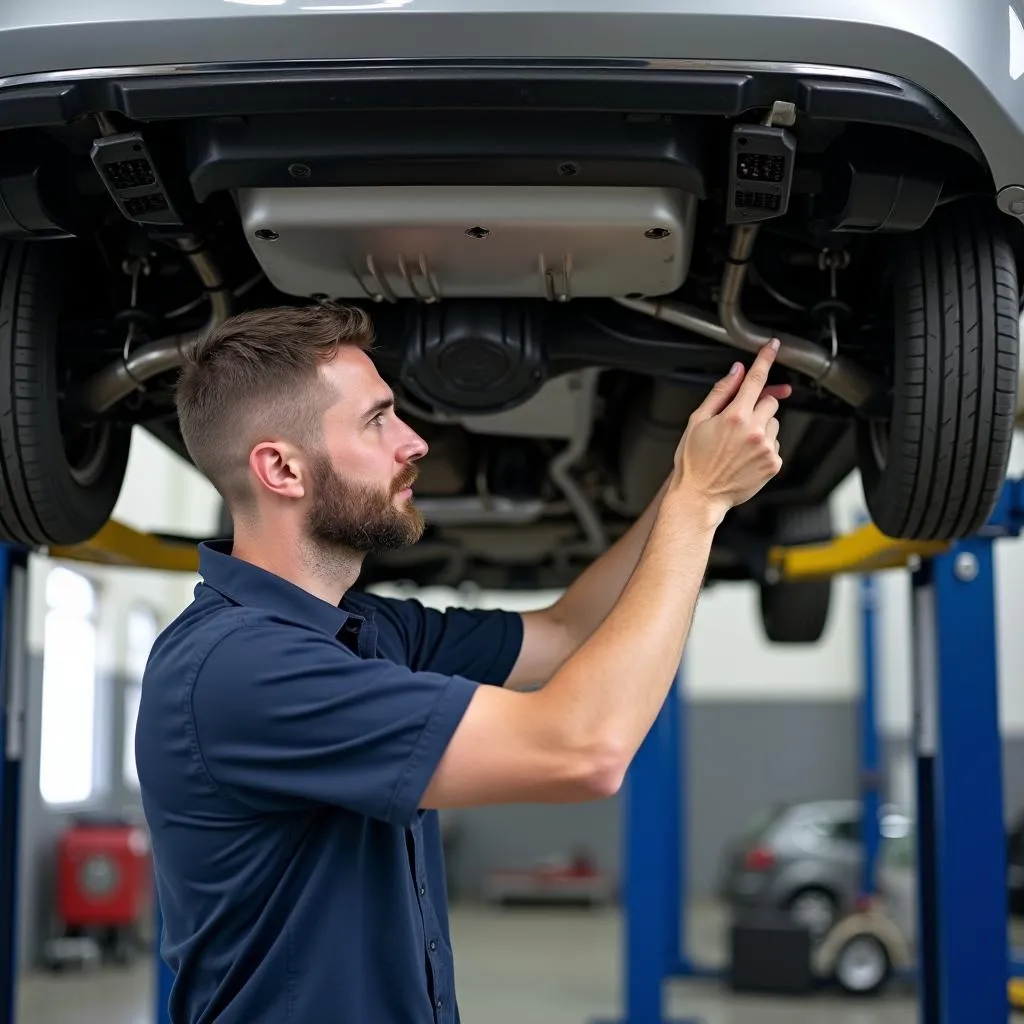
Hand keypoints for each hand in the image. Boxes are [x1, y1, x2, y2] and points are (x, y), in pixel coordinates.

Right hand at [670, 340, 788, 522]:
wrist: (699, 497)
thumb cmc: (693, 462)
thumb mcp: (697, 421)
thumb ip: (720, 393)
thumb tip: (735, 372)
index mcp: (734, 417)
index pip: (756, 380)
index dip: (765, 359)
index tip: (772, 346)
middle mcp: (753, 431)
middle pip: (769, 402)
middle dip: (756, 405)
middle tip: (738, 421)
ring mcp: (766, 448)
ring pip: (774, 423)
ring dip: (760, 427)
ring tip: (738, 445)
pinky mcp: (773, 463)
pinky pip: (775, 444)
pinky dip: (763, 446)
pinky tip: (744, 457)